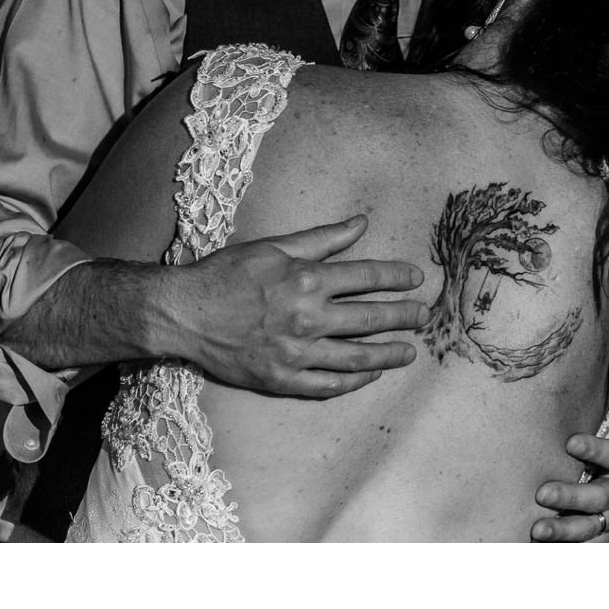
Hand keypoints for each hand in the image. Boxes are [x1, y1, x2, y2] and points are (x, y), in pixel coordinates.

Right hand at [160, 215, 429, 397]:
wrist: (184, 314)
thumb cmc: (226, 275)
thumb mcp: (275, 246)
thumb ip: (322, 238)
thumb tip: (362, 222)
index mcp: (308, 280)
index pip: (368, 277)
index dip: (397, 277)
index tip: (417, 279)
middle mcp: (309, 318)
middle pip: (372, 319)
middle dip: (404, 317)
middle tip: (424, 317)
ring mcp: (297, 353)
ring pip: (357, 358)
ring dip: (389, 354)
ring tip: (409, 353)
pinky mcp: (282, 380)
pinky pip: (328, 386)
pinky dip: (354, 382)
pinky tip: (370, 375)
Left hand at [529, 380, 608, 541]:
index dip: (596, 450)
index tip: (571, 443)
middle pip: (601, 497)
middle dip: (572, 497)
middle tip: (543, 493)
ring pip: (592, 527)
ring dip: (564, 530)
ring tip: (537, 529)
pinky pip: (590, 543)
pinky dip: (569, 548)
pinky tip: (543, 549)